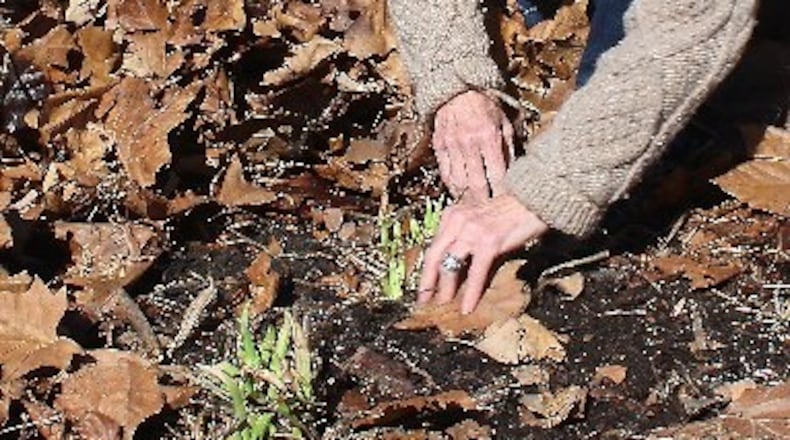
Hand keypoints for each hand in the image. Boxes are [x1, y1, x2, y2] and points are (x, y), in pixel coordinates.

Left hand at [418, 194, 547, 313]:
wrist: (533, 201)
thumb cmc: (510, 212)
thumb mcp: (479, 220)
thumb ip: (466, 238)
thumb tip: (458, 267)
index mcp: (453, 215)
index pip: (434, 245)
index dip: (426, 268)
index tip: (424, 284)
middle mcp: (457, 221)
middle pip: (434, 256)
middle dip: (427, 281)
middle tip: (422, 300)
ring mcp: (471, 231)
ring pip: (450, 265)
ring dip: (446, 288)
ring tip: (443, 304)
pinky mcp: (488, 243)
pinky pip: (475, 273)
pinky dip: (471, 293)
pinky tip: (468, 307)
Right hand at [433, 91, 513, 201]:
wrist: (457, 90)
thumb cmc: (485, 106)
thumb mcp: (504, 123)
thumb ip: (509, 148)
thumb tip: (515, 172)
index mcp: (489, 137)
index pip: (496, 174)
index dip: (500, 193)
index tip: (504, 204)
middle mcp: (470, 143)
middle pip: (476, 183)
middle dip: (483, 201)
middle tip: (487, 213)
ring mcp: (452, 145)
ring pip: (458, 181)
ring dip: (466, 197)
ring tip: (473, 208)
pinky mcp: (439, 145)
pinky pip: (445, 172)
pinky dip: (452, 185)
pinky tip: (459, 192)